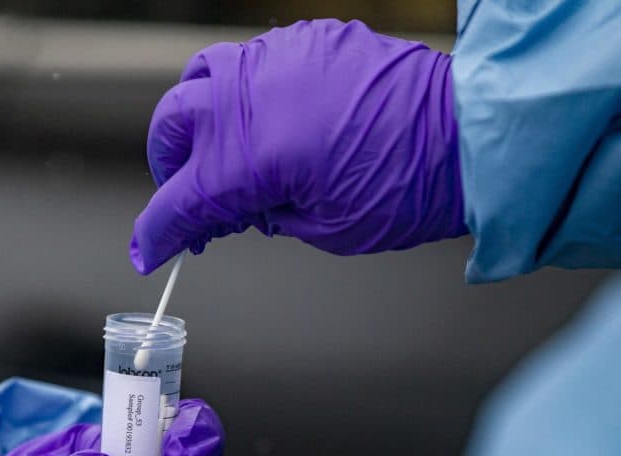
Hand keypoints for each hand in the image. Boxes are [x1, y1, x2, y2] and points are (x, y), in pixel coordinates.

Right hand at [131, 19, 465, 273]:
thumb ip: (258, 215)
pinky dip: (245, 96)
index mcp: (252, 153)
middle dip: (171, 169)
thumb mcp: (322, 227)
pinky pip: (251, 61)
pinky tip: (271, 123)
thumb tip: (228, 211)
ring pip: (201, 78)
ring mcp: (277, 58)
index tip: (151, 251)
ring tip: (221, 154)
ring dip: (198, 122)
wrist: (469, 136)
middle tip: (193, 203)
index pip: (181, 199)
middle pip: (172, 127)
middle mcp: (252, 96)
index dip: (158, 233)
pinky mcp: (306, 39)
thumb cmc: (408, 188)